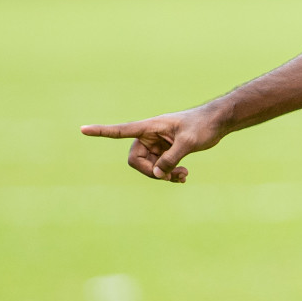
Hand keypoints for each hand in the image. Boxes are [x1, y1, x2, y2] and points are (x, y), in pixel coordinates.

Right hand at [80, 104, 227, 181]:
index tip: (83, 129)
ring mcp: (157, 144)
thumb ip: (171, 159)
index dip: (102, 131)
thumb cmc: (204, 126)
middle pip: (136, 160)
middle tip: (169, 177)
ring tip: (183, 176)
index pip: (121, 130)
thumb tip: (156, 174)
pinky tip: (183, 177)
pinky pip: (159, 167)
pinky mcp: (166, 150)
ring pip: (149, 166)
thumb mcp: (189, 142)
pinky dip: (169, 173)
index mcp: (150, 126)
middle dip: (151, 172)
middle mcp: (150, 135)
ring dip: (163, 175)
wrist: (218, 122)